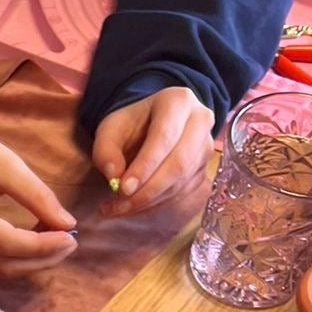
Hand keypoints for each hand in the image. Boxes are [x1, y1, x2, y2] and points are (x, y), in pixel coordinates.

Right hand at [0, 118, 77, 278]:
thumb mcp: (7, 164)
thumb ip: (38, 196)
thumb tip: (68, 224)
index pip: (8, 243)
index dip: (43, 246)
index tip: (72, 236)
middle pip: (3, 265)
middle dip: (41, 259)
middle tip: (70, 243)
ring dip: (31, 261)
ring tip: (57, 241)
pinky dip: (17, 256)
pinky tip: (37, 241)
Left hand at [93, 87, 215, 218]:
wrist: (151, 124)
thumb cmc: (132, 124)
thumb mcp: (110, 129)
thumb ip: (106, 150)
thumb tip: (114, 176)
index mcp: (178, 101)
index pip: (165, 136)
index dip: (145, 165)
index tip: (123, 189)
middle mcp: (200, 121)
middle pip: (179, 162)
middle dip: (147, 190)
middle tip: (119, 205)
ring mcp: (206, 147)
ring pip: (181, 181)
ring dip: (149, 201)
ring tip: (118, 209)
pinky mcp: (203, 169)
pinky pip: (182, 192)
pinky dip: (156, 204)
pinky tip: (134, 207)